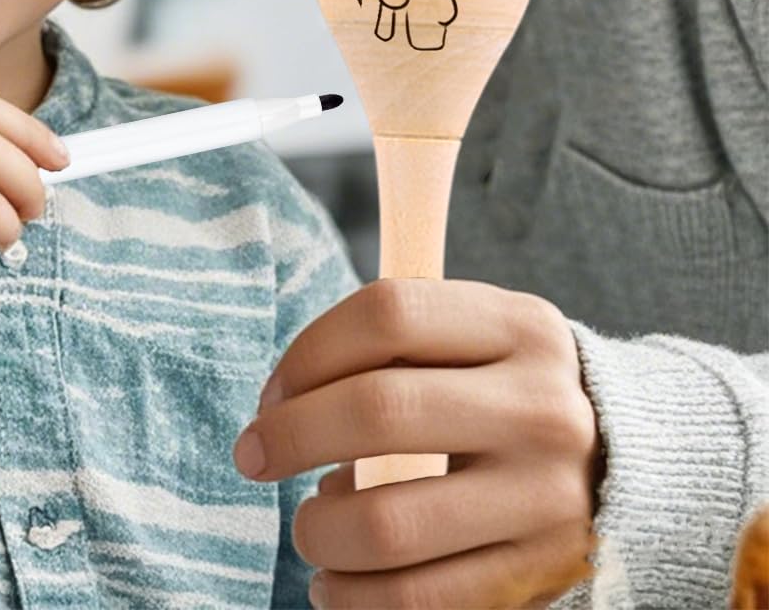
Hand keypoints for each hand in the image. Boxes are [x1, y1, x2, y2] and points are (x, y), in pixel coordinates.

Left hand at [234, 280, 602, 608]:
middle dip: (290, 436)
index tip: (270, 392)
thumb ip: (394, 340)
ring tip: (310, 527)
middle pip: (378, 410)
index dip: (307, 353)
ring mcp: (548, 497)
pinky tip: (336, 584)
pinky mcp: (545, 574)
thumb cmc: (511, 390)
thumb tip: (281, 397)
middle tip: (252, 455)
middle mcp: (540, 407)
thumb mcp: (480, 337)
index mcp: (518, 326)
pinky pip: (423, 599)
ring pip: (390, 522)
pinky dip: (357, 598)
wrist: (642, 466)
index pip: (386, 314)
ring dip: (319, 531)